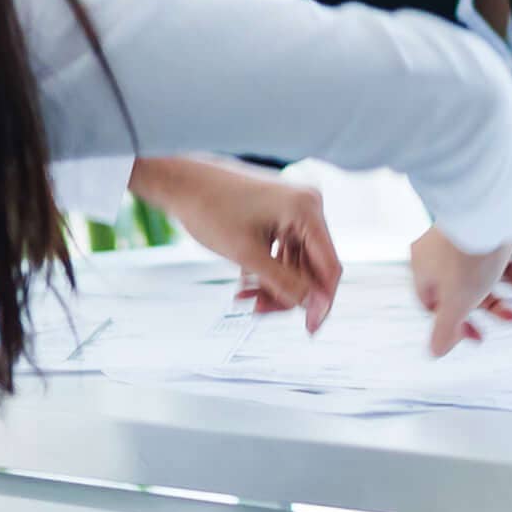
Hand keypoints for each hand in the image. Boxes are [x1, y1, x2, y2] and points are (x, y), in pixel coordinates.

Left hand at [130, 156, 341, 328]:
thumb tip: (312, 307)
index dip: (321, 302)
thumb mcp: (247, 255)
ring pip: (295, 261)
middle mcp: (306, 205)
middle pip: (311, 266)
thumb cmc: (210, 209)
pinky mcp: (279, 212)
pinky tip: (245, 283)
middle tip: (258, 311)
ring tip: (244, 297)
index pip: (329, 267)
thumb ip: (284, 283)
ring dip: (274, 283)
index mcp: (306, 210)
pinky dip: (267, 268)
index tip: (309, 329)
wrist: (181, 181)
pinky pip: (283, 249)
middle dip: (287, 292)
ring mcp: (293, 208)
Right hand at [408, 225, 511, 355]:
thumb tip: (434, 353)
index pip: (435, 304)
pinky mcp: (492, 219)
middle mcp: (443, 250)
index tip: (479, 337)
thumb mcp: (456, 303)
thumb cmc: (468, 258)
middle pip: (469, 287)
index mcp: (425, 268)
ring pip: (494, 266)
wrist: (491, 206)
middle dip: (497, 303)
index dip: (458, 324)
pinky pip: (509, 244)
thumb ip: (445, 329)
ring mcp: (468, 233)